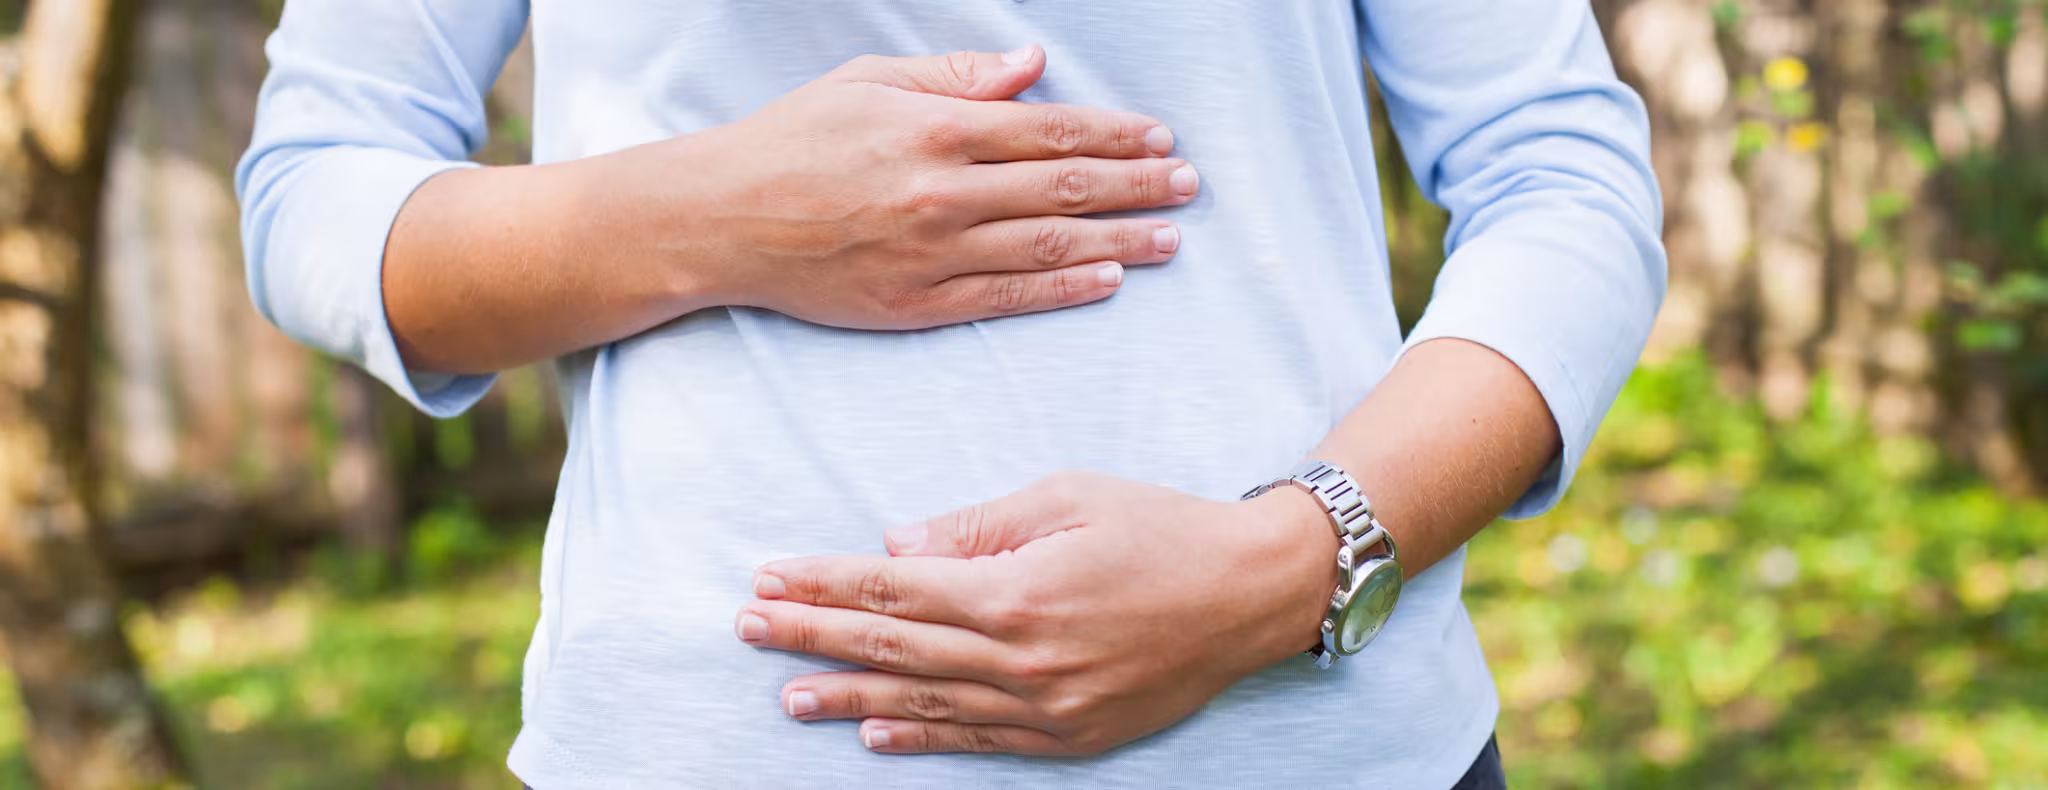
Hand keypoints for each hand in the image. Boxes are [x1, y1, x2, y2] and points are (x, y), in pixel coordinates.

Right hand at [615, 47, 1199, 328]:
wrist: (721, 219)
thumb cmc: (793, 140)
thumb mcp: (869, 82)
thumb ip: (957, 76)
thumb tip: (1033, 67)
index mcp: (937, 128)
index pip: (1052, 131)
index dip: (1116, 134)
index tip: (1160, 137)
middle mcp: (945, 191)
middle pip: (1065, 188)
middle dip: (1137, 184)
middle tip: (1189, 185)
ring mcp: (934, 252)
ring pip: (1049, 246)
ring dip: (1121, 240)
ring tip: (1170, 238)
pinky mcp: (916, 302)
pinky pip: (1007, 295)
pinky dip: (1064, 289)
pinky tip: (1108, 279)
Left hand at [734, 472, 1337, 755]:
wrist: (1254, 592)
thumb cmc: (1161, 526)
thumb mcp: (1067, 497)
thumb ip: (977, 525)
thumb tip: (899, 547)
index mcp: (1017, 591)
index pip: (893, 592)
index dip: (824, 586)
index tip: (769, 578)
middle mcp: (1024, 660)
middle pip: (894, 650)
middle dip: (813, 637)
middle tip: (747, 628)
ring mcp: (1048, 707)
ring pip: (926, 704)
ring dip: (850, 698)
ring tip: (787, 693)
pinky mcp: (1074, 736)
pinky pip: (982, 741)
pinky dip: (924, 738)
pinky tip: (874, 734)